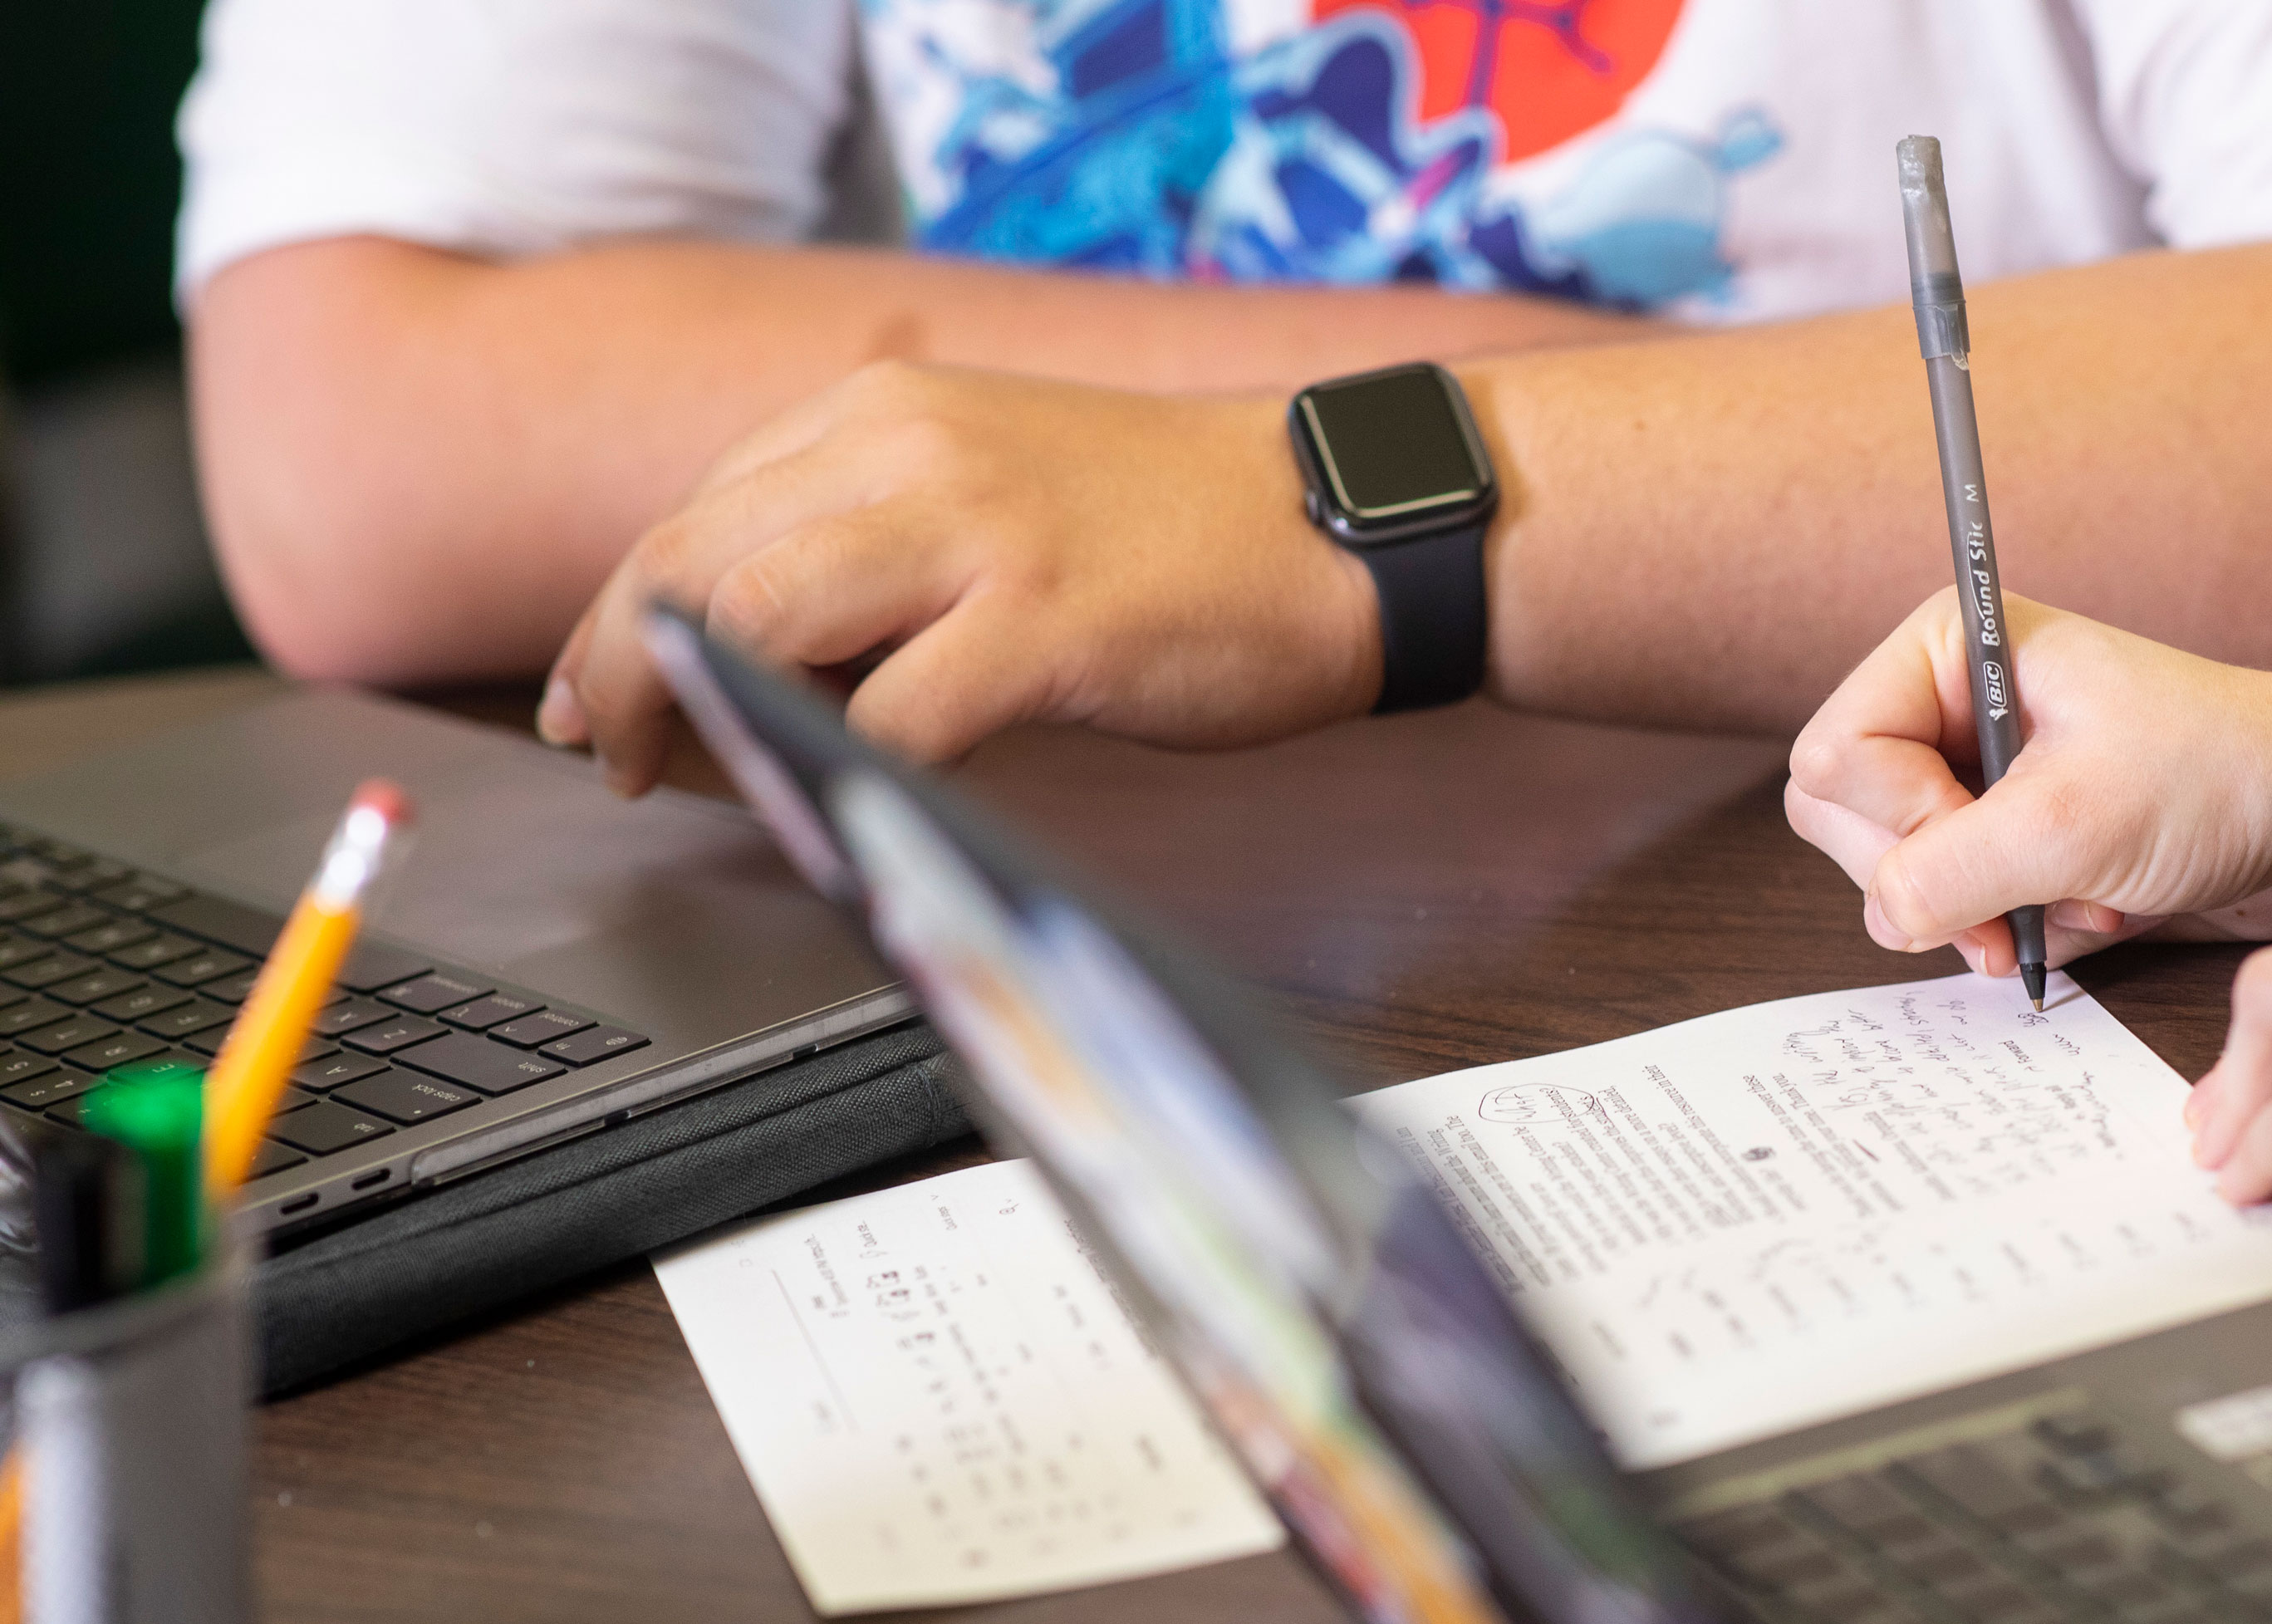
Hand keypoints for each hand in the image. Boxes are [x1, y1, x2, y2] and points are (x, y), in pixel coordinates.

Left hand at [539, 362, 1379, 791]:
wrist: (1343, 523)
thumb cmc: (1180, 531)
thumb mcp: (999, 487)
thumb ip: (880, 540)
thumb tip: (756, 656)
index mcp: (888, 412)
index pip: (700, 513)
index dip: (621, 617)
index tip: (597, 695)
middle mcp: (911, 450)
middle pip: (691, 561)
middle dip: (617, 673)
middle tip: (606, 756)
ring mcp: (979, 533)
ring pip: (755, 620)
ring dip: (697, 718)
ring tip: (698, 781)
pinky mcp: (1044, 622)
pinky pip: (891, 714)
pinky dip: (839, 774)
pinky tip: (839, 807)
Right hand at [1787, 592, 2271, 976]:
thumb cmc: (2223, 776)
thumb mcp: (2074, 823)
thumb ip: (1950, 871)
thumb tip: (1885, 917)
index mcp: (1946, 650)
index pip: (1835, 756)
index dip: (1899, 820)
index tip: (1991, 837)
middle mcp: (1950, 706)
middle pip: (1845, 819)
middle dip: (1934, 879)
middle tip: (2018, 900)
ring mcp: (1977, 776)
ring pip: (1895, 875)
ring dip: (1982, 912)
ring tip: (2075, 897)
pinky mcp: (2010, 839)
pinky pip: (1955, 906)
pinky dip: (2015, 928)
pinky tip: (2092, 907)